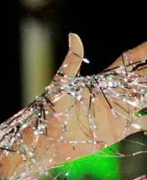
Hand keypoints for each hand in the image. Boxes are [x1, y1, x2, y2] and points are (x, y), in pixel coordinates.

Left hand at [0, 34, 146, 177]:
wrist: (42, 144)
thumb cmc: (47, 114)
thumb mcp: (59, 87)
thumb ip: (71, 64)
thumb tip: (73, 36)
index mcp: (102, 82)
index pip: (130, 61)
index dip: (144, 52)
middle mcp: (113, 96)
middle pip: (144, 78)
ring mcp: (117, 113)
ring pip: (146, 99)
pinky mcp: (116, 132)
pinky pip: (142, 124)